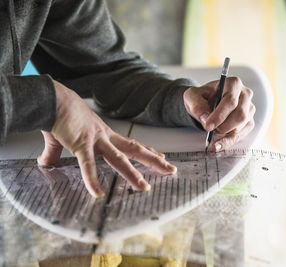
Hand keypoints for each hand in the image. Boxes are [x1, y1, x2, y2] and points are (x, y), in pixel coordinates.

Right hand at [37, 80, 176, 197]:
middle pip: (135, 150)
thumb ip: (56, 152)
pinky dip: (93, 180)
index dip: (147, 150)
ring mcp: (96, 141)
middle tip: (171, 170)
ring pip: (118, 159)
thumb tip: (45, 162)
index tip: (160, 156)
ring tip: (144, 187)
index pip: (131, 144)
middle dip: (154, 161)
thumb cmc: (60, 114)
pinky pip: (89, 165)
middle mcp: (106, 137)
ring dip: (132, 174)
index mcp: (105, 134)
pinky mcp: (81, 144)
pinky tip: (98, 193)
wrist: (53, 99)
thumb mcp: (64, 136)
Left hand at [183, 77, 254, 151]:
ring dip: (225, 133)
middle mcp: (245, 95)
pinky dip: (228, 142)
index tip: (208, 125)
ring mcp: (249, 109)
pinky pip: (241, 135)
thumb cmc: (202, 97)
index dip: (219, 115)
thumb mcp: (192, 96)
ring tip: (212, 131)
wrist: (206, 103)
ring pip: (241, 126)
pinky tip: (218, 145)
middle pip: (240, 115)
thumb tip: (205, 118)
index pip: (231, 101)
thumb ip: (196, 105)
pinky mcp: (248, 121)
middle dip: (223, 126)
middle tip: (209, 129)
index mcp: (233, 84)